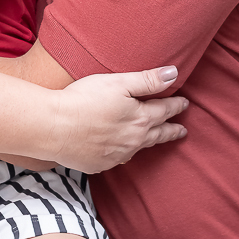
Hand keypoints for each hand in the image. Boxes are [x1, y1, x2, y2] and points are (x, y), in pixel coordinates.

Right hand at [53, 65, 187, 172]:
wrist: (55, 127)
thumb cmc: (84, 99)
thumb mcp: (118, 83)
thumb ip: (147, 80)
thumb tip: (174, 74)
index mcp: (140, 119)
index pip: (165, 110)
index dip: (176, 105)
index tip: (184, 103)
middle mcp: (133, 140)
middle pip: (158, 134)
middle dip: (171, 130)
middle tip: (181, 131)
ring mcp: (116, 155)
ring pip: (140, 148)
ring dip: (150, 142)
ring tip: (154, 139)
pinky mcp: (99, 163)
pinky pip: (118, 158)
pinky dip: (125, 153)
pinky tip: (122, 151)